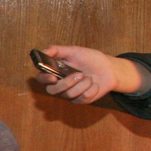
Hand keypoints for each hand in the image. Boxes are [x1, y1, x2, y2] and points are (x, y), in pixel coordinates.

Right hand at [34, 45, 150, 104]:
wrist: (109, 69)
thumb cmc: (91, 59)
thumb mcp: (74, 51)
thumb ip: (57, 50)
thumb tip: (44, 51)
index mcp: (55, 71)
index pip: (41, 78)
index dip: (44, 78)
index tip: (53, 77)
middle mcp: (59, 84)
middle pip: (52, 90)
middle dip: (67, 83)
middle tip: (80, 74)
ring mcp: (69, 93)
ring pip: (68, 95)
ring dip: (83, 84)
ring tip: (89, 77)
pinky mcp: (79, 100)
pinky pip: (81, 98)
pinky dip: (91, 89)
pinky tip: (94, 84)